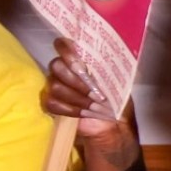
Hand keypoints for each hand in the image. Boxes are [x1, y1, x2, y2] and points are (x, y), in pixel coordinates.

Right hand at [41, 40, 142, 170]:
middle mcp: (64, 70)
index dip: (66, 50)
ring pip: (54, 85)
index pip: (63, 45)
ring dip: (76, 96)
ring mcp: (56, 86)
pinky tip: (82, 113)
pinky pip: (52, 103)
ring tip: (93, 105)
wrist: (114, 126)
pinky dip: (69, 109)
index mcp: (81, 60)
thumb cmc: (117, 100)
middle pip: (56, 66)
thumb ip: (108, 69)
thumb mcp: (119, 83)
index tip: (79, 62)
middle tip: (95, 92)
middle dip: (76, 80)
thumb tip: (103, 57)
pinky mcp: (53, 104)